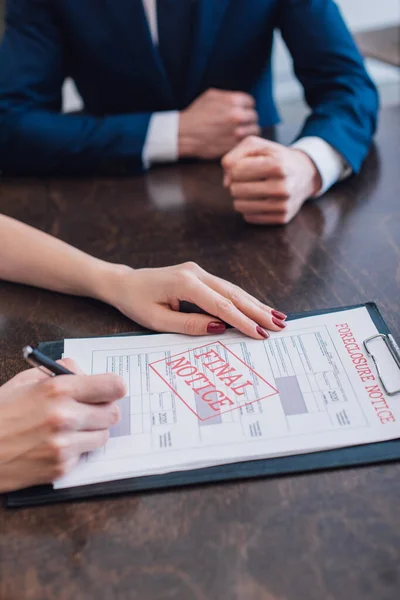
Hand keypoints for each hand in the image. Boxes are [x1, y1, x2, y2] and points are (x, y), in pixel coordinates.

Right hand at [0, 360, 125, 491]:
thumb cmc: (0, 413)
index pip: (113, 386)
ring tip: (68, 429)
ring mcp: (64, 444)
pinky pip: (85, 455)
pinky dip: (76, 450)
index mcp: (59, 389)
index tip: (110, 390)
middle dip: (103, 410)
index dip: (114, 388)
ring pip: (103, 436)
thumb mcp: (25, 381)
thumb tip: (86, 373)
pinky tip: (55, 445)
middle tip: (88, 410)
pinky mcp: (61, 467)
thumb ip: (61, 371)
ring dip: (91, 432)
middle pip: (113, 413)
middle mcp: (65, 416)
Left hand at [100, 262, 287, 338]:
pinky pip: (225, 288)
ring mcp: (199, 272)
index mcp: (185, 284)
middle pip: (234, 294)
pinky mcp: (199, 275)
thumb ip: (189, 324)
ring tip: (277, 317)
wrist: (124, 283)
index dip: (243, 321)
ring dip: (255, 304)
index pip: (221, 306)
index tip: (261, 334)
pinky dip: (243, 299)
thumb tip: (220, 327)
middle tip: (280, 325)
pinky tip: (257, 307)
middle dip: (258, 311)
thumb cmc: (136, 303)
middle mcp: (196, 273)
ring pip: (233, 289)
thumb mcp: (158, 320)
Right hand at [178, 88, 259, 159]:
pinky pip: (246, 142)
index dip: (245, 107)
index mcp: (233, 101)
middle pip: (254, 117)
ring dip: (248, 131)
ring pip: (254, 131)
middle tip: (239, 123)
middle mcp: (238, 116)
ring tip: (239, 132)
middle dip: (248, 119)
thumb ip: (229, 96)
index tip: (240, 111)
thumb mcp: (211, 96)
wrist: (184, 134)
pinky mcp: (234, 146)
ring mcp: (237, 132)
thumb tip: (241, 100)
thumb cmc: (196, 114)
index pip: (251, 103)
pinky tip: (234, 140)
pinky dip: (242, 141)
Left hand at [222, 136, 321, 224]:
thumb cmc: (275, 157)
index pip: (236, 171)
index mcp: (278, 166)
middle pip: (235, 189)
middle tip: (249, 179)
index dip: (236, 168)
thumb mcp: (256, 145)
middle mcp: (283, 187)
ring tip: (252, 188)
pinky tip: (260, 199)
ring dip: (240, 197)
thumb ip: (234, 156)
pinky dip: (249, 208)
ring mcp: (283, 205)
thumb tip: (226, 183)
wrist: (305, 174)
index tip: (246, 165)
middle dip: (237, 183)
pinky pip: (249, 217)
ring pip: (240, 206)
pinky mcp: (282, 218)